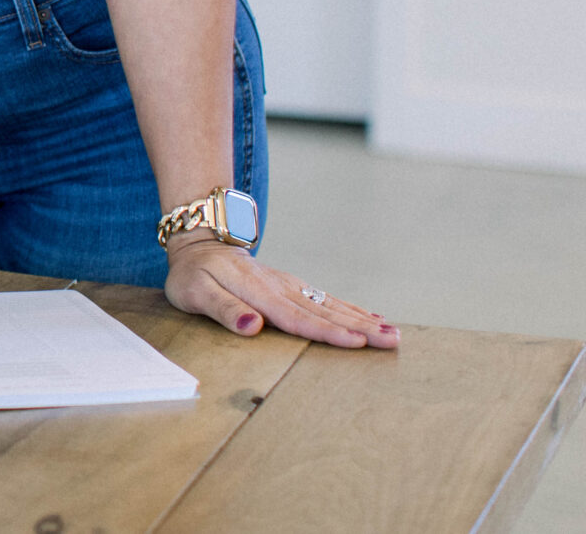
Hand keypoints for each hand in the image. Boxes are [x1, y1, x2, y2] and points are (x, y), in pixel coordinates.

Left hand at [164, 237, 398, 348]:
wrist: (199, 244)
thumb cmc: (192, 275)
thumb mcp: (194, 293)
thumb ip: (224, 309)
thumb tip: (253, 327)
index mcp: (258, 292)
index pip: (297, 318)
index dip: (327, 332)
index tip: (357, 342)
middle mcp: (280, 287)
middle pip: (324, 311)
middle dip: (361, 327)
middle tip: (393, 341)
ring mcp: (289, 285)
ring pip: (330, 304)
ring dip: (362, 319)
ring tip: (393, 333)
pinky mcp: (292, 285)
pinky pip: (325, 298)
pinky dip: (351, 308)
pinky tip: (371, 317)